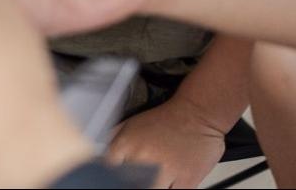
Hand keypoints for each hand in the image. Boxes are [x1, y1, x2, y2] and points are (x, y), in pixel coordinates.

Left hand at [104, 99, 228, 187]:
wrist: (198, 113)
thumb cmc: (166, 120)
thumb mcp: (131, 124)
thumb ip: (112, 141)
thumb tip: (97, 154)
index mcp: (126, 145)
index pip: (107, 170)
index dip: (109, 176)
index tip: (117, 176)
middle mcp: (144, 158)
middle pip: (128, 184)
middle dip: (134, 181)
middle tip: (141, 176)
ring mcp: (165, 171)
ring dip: (153, 185)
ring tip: (154, 178)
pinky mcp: (186, 180)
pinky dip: (169, 189)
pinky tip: (169, 182)